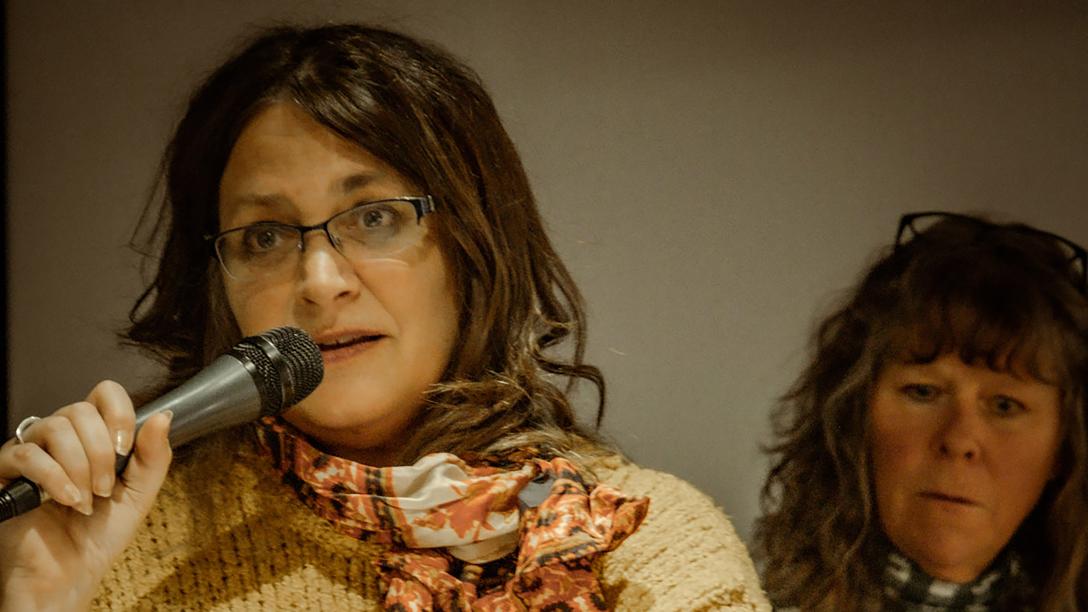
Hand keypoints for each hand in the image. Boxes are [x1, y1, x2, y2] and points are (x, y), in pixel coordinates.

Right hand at [0, 380, 172, 610]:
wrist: (71, 574)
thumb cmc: (101, 535)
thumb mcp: (140, 493)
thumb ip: (154, 456)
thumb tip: (164, 415)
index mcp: (94, 436)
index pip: (104, 393)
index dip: (119, 413)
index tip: (125, 448)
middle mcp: (61, 438)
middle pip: (80, 410)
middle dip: (100, 452)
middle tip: (105, 489)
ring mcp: (32, 452)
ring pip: (55, 426)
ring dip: (80, 467)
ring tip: (86, 500)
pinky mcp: (6, 473)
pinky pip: (26, 454)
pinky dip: (54, 477)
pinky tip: (67, 500)